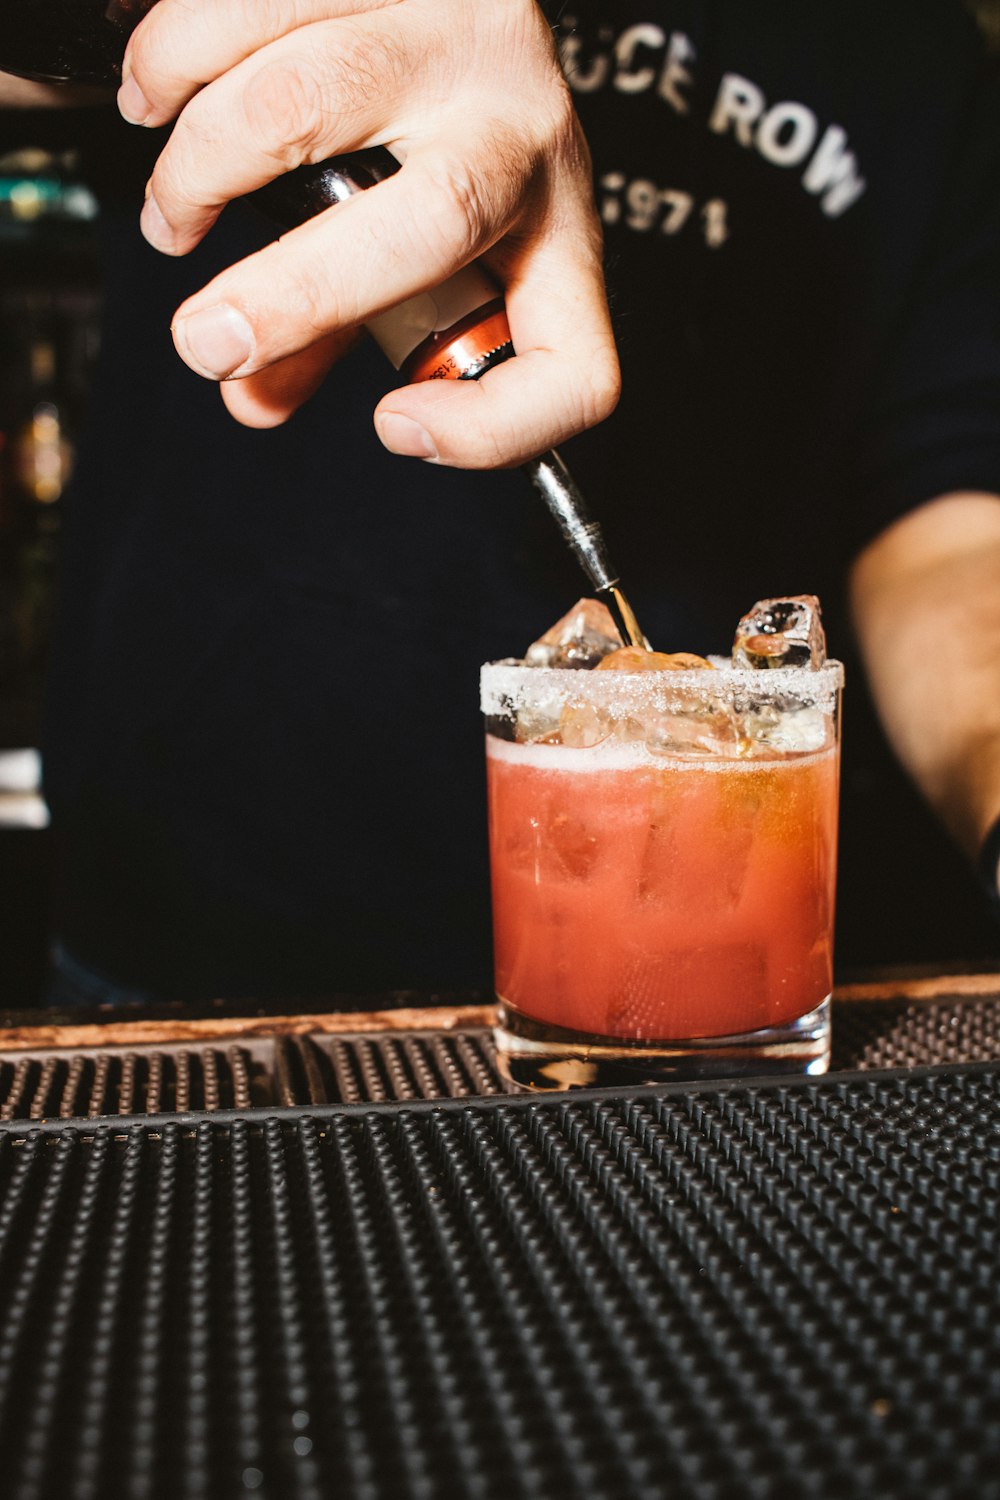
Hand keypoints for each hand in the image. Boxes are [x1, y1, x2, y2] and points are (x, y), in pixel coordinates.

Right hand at [118, 0, 619, 464]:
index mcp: (556, 238)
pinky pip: (257, 3)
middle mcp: (528, 127)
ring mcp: (467, 24)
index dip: (491, 429)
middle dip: (298, 294)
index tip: (394, 424)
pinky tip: (156, 93)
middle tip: (206, 338)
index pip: (575, 367)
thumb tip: (246, 395)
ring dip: (204, 161)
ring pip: (313, 94)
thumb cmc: (437, 149)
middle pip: (435, 218)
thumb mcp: (419, 259)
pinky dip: (174, 58)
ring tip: (172, 205)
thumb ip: (334, 339)